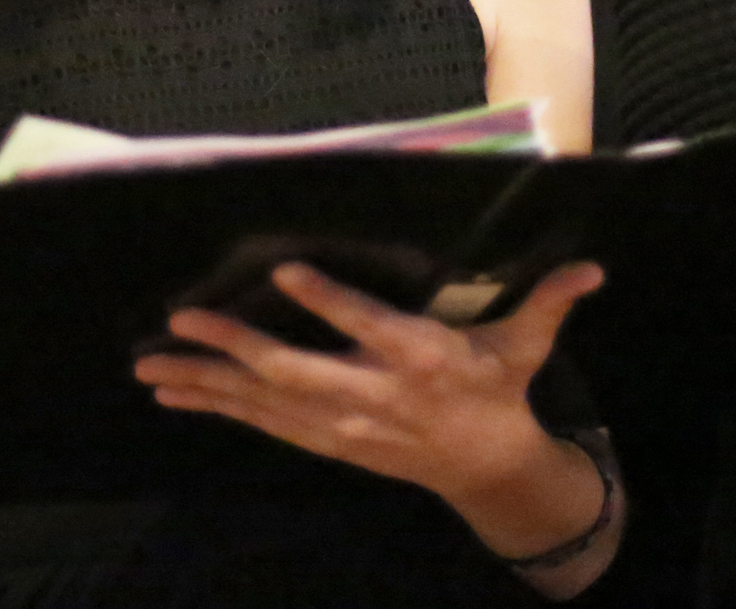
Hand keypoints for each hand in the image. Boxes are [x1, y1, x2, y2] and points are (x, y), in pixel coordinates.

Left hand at [133, 261, 606, 525]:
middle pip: (293, 371)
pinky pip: (262, 423)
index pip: (366, 324)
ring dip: (203, 383)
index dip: (326, 299)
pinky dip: (216, 407)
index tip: (282, 268)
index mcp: (417, 357)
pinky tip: (173, 395)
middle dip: (232, 346)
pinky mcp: (323, 440)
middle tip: (180, 319)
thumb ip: (545, 301)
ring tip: (148, 367)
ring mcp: (341, 424)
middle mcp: (370, 392)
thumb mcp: (522, 347)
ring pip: (262, 403)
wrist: (490, 471)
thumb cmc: (496, 389)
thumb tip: (590, 266)